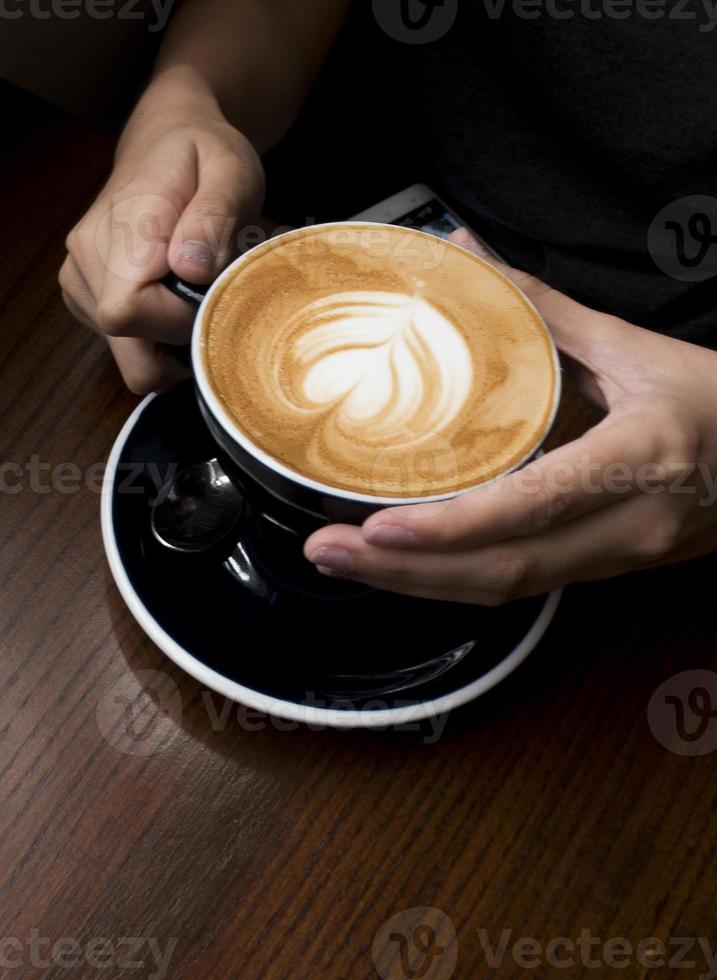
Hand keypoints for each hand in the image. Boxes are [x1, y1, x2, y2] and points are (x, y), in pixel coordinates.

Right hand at [59, 71, 264, 393]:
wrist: (167, 139)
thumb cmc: (205, 156)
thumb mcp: (231, 171)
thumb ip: (215, 215)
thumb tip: (190, 266)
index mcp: (118, 234)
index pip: (130, 316)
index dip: (179, 323)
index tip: (213, 295)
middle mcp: (87, 264)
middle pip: (133, 354)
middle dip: (183, 343)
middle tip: (214, 297)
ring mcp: (81, 284)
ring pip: (135, 359)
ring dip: (175, 339)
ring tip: (199, 289)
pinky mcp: (88, 298)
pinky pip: (130, 348)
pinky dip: (161, 335)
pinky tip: (179, 295)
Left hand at [304, 230, 716, 603]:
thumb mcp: (637, 349)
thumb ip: (545, 311)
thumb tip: (466, 257)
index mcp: (639, 460)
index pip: (533, 507)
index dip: (451, 528)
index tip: (376, 526)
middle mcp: (625, 526)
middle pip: (503, 572)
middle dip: (405, 573)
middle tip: (327, 552)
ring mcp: (616, 559)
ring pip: (506, 591)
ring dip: (420, 585)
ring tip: (346, 561)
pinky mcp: (604, 569)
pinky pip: (521, 584)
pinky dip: (456, 580)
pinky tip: (406, 565)